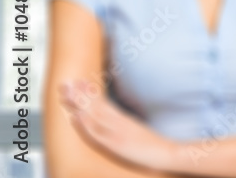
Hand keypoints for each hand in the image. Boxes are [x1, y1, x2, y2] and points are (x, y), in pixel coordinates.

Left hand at [60, 79, 178, 172]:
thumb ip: (125, 127)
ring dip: (79, 104)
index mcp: (124, 120)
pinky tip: (77, 116)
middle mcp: (119, 123)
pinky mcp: (117, 144)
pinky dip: (87, 124)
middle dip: (80, 94)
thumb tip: (115, 122)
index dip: (91, 93)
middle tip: (66, 82)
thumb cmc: (154, 146)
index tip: (79, 82)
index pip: (104, 103)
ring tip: (66, 93)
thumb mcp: (137, 133)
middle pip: (96, 106)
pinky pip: (98, 133)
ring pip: (95, 115)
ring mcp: (118, 132)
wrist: (169, 153)